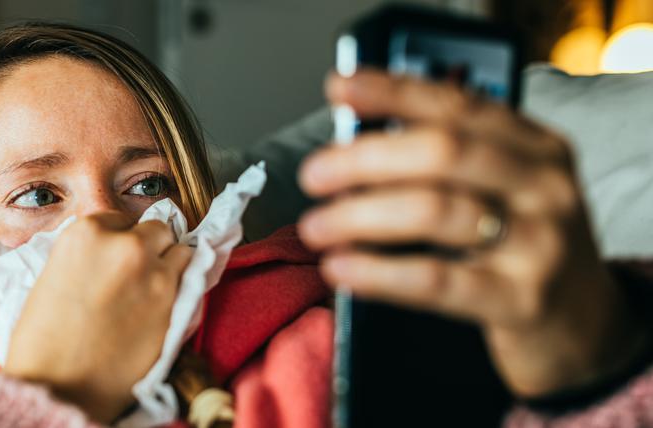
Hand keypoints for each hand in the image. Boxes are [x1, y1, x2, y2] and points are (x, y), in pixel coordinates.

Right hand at [2, 212, 192, 422]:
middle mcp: (125, 244)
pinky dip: (181, 288)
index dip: (118, 240)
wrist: (60, 387)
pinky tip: (163, 304)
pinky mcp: (175, 302)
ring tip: (152, 289)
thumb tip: (106, 256)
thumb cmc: (41, 341)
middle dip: (148, 248)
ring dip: (170, 265)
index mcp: (85, 233)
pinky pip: (191, 280)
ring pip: (180, 250)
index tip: (114, 259)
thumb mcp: (52, 277)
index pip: (118, 219)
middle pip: (155, 229)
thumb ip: (86, 257)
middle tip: (136, 274)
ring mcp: (154, 272)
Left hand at [297, 69, 648, 396]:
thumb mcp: (504, 191)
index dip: (393, 92)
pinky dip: (379, 272)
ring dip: (359, 216)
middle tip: (314, 175)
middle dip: (365, 159)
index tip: (341, 88)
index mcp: (536, 146)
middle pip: (443, 152)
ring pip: (434, 212)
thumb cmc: (522, 247)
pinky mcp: (521, 300)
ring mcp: (539, 244)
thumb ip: (446, 162)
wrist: (585, 327)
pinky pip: (437, 280)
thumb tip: (354, 141)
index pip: (457, 104)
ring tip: (315, 227)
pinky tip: (341, 268)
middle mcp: (544, 185)